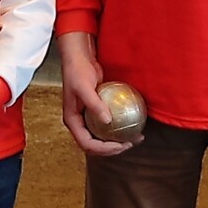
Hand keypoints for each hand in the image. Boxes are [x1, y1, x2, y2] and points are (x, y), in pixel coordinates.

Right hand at [58, 32, 134, 156]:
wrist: (80, 58)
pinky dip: (120, 127)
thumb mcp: (84, 87)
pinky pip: (108, 124)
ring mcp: (88, 117)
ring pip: (102, 136)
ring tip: (135, 137)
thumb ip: (94, 104)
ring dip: (118, 140)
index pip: (86, 143)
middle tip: (130, 143)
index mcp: (72, 121)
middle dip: (113, 148)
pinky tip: (133, 124)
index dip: (103, 149)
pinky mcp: (97, 110)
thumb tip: (107, 121)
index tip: (119, 144)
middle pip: (95, 144)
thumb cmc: (77, 71)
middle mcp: (80, 122)